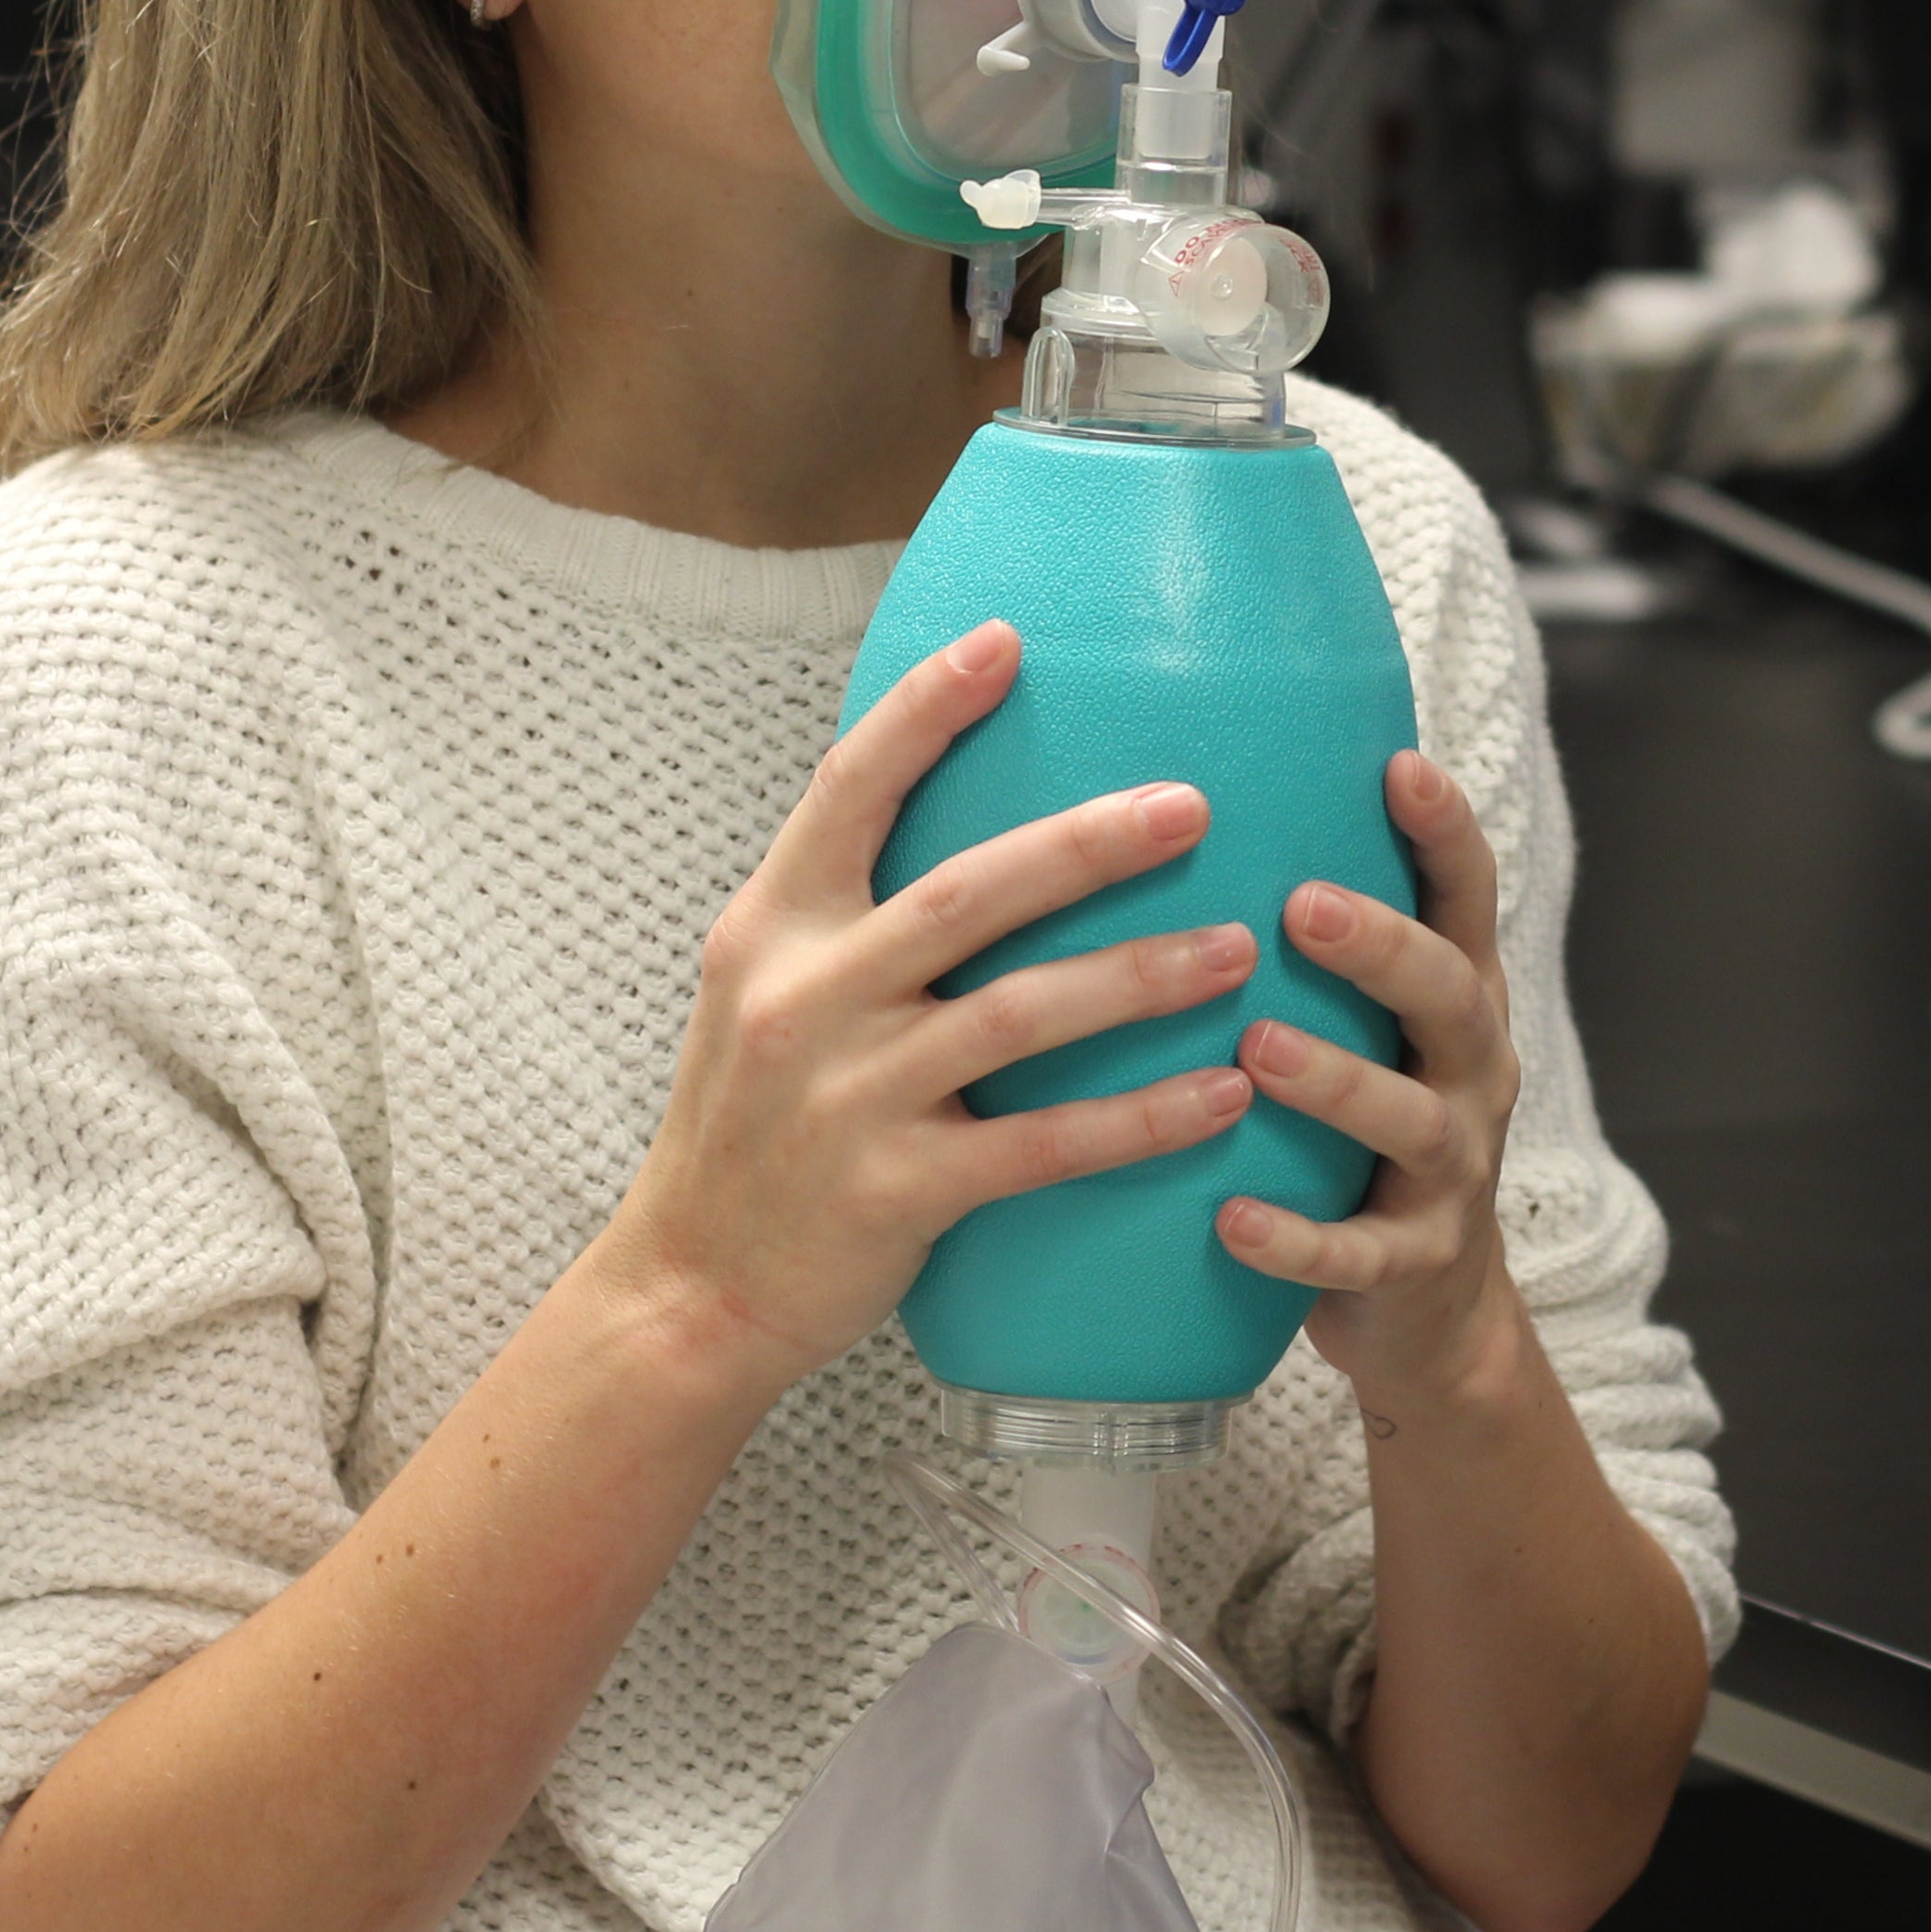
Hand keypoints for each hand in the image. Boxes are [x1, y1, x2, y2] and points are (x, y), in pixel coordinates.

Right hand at [596, 619, 1263, 1400]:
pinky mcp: (895, 1191)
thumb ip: (851, 909)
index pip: (845, 790)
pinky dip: (1140, 1119)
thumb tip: (973, 807)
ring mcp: (847, 1096)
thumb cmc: (756, 1124)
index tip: (1008, 640)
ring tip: (1240, 949)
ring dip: (1140, 978)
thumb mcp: (764, 990)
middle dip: (1087, 844)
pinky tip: (1221, 1095)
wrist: (689, 1291)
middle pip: (967, 892)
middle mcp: (801, 997)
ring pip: (1019, 1014)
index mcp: (771, 929)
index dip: (923, 712)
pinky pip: (1043, 1145)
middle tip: (1193, 803)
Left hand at [1217, 749, 1526, 1414]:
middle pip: (1452, 996)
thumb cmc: (1362, 1134)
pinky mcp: (1414, 1263)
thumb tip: (1189, 812)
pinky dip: (1295, 1237)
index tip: (1399, 765)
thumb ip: (1317, 950)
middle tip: (1304, 906)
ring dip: (1338, 1081)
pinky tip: (1229, 1219)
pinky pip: (1358, 1253)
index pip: (1467, 899)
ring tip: (1259, 1049)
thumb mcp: (1371, 1031)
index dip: (1444, 832)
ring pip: (1413, 1121)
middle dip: (1385, 949)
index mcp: (1458, 1001)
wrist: (1431, 1309)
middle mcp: (1474, 1072)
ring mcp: (1453, 1171)